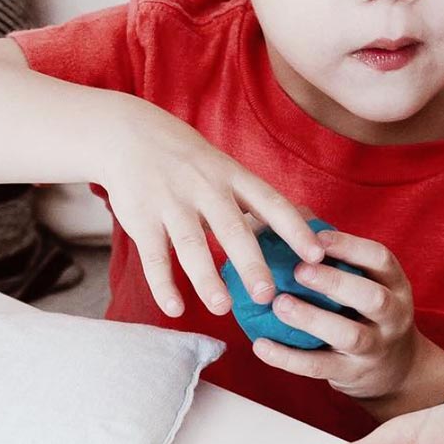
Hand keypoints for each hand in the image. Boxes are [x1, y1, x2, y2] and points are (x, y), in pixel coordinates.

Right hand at [100, 96, 323, 316]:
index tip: (316, 256)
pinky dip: (163, 285)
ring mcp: (171, 203)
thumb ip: (256, 199)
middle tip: (267, 295)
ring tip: (222, 308)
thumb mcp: (224, 169)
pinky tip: (175, 309)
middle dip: (250, 263)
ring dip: (206, 278)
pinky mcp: (141, 219)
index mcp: (232, 176)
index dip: (295, 229)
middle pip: (232, 228)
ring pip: (191, 244)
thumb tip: (306, 222)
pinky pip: (153, 256)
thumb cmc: (188, 160)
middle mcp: (204, 188)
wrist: (127, 134)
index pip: (270, 203)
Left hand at [250, 230, 417, 400]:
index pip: (380, 259)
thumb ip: (336, 256)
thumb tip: (290, 216)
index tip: (317, 238)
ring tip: (279, 305)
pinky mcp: (352, 374)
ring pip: (349, 335)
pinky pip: (319, 367)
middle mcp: (393, 315)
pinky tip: (260, 346)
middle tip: (298, 271)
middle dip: (335, 282)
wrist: (395, 370)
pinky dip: (288, 358)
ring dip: (312, 319)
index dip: (350, 247)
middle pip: (372, 297)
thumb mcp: (364, 283)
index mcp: (394, 284)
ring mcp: (375, 348)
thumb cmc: (366, 313)